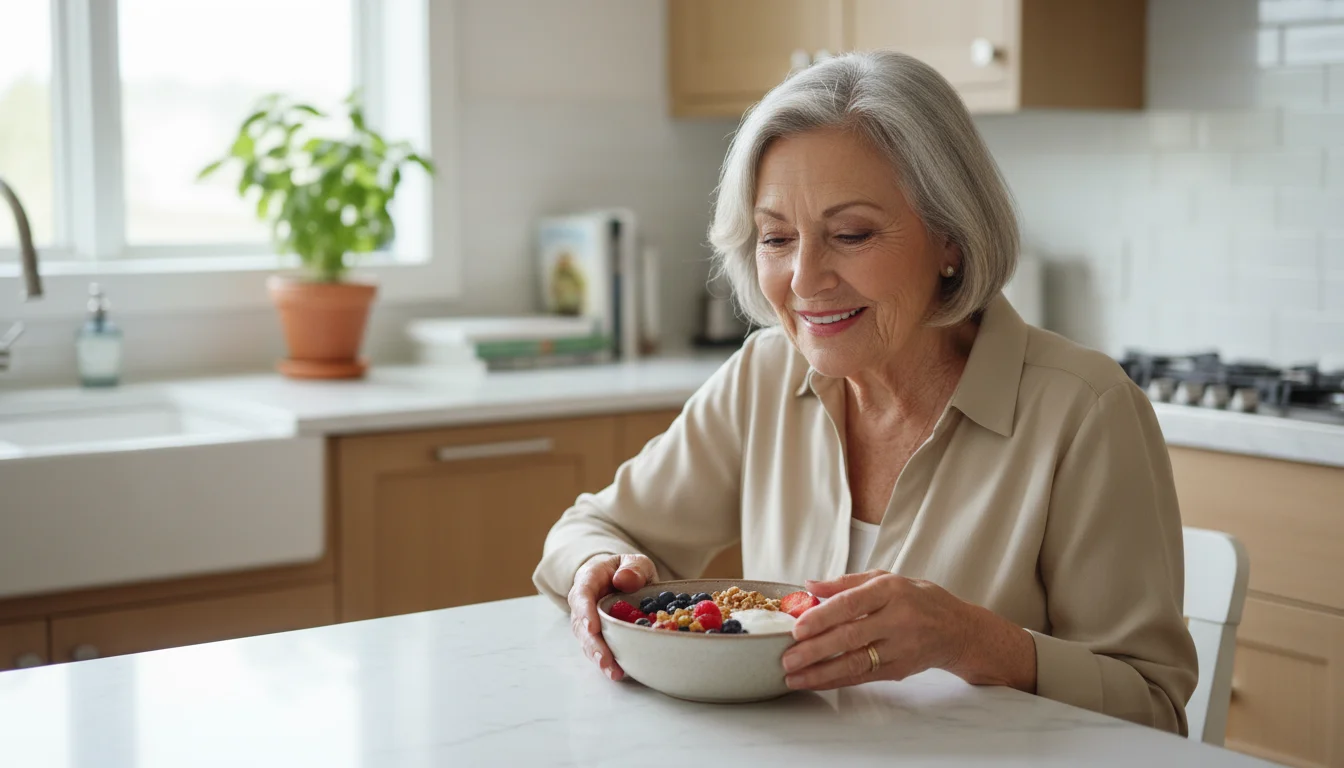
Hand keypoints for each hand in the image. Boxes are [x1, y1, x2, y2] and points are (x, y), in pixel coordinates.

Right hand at [567, 553, 656, 681]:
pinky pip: (597, 648)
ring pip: (587, 641)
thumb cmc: (627, 570)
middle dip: (593, 644)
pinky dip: (606, 662)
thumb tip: (624, 580)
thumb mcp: (635, 562)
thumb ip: (633, 568)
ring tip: (613, 672)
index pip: (582, 594)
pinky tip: (618, 672)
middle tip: (605, 660)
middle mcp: (583, 603)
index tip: (592, 627)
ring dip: (599, 658)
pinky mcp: (597, 635)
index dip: (585, 611)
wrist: (622, 578)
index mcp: (589, 579)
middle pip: (581, 625)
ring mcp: (587, 621)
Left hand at [780, 570, 977, 690]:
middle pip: (850, 636)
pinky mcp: (899, 669)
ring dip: (820, 672)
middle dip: (815, 650)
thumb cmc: (918, 599)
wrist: (959, 630)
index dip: (822, 617)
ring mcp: (900, 647)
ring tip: (793, 677)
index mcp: (891, 590)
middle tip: (787, 658)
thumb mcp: (887, 579)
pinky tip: (814, 682)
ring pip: (855, 662)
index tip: (797, 628)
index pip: (851, 604)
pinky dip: (835, 681)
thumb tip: (810, 585)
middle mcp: (897, 619)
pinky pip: (862, 677)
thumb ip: (847, 582)